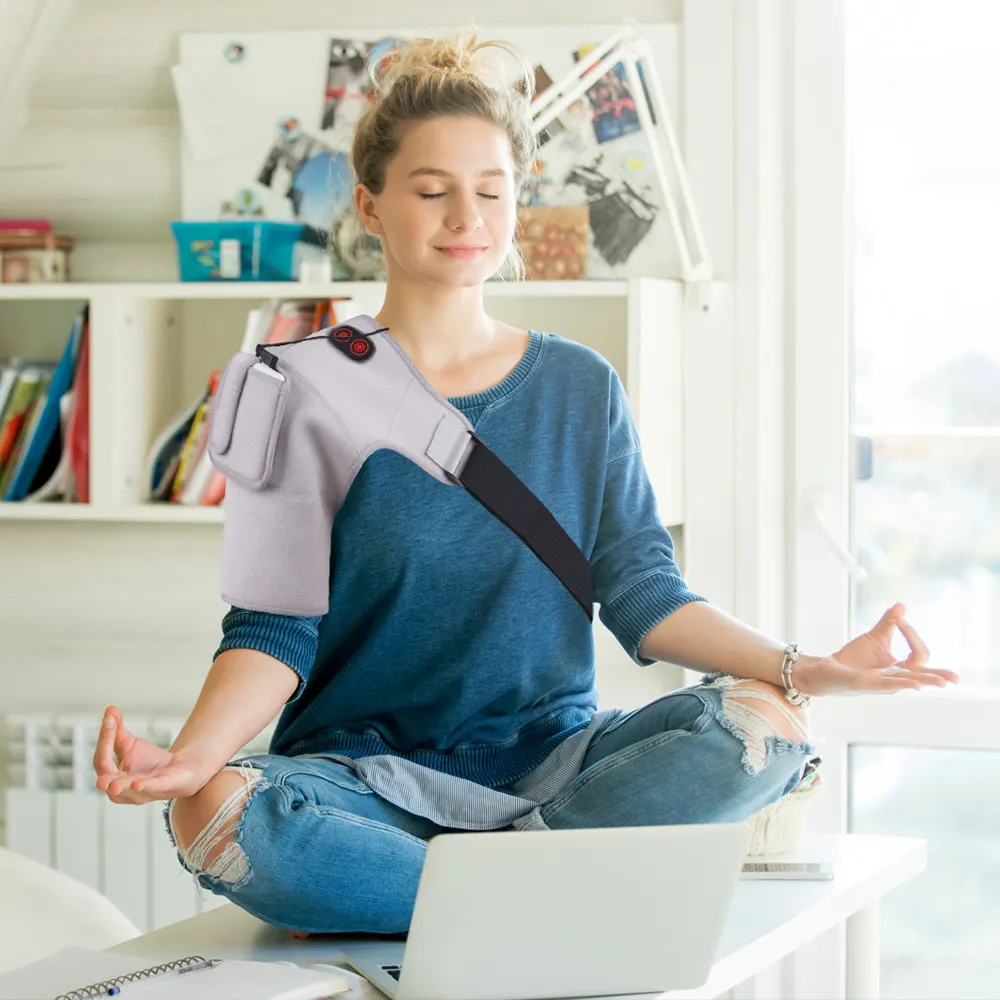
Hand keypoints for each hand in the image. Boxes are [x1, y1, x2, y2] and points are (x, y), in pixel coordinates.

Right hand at [93, 706, 213, 804]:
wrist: (179, 769)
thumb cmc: (150, 761)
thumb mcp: (130, 744)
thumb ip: (117, 730)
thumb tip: (109, 708)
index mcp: (112, 778)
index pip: (102, 760)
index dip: (105, 739)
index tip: (109, 719)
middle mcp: (122, 790)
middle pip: (111, 780)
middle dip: (106, 779)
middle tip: (100, 780)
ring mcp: (142, 792)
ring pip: (129, 790)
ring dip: (122, 787)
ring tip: (114, 786)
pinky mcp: (163, 789)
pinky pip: (152, 788)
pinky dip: (146, 786)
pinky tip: (138, 784)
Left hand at [796, 603, 958, 696]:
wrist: (825, 668)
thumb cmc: (853, 658)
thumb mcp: (875, 637)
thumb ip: (889, 623)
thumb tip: (902, 605)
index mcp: (898, 668)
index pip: (918, 654)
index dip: (912, 634)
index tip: (900, 618)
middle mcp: (893, 677)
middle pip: (921, 676)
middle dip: (938, 676)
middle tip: (955, 679)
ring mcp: (880, 683)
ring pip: (907, 682)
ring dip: (924, 681)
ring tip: (942, 683)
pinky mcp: (865, 684)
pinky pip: (887, 684)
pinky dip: (901, 684)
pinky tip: (915, 684)